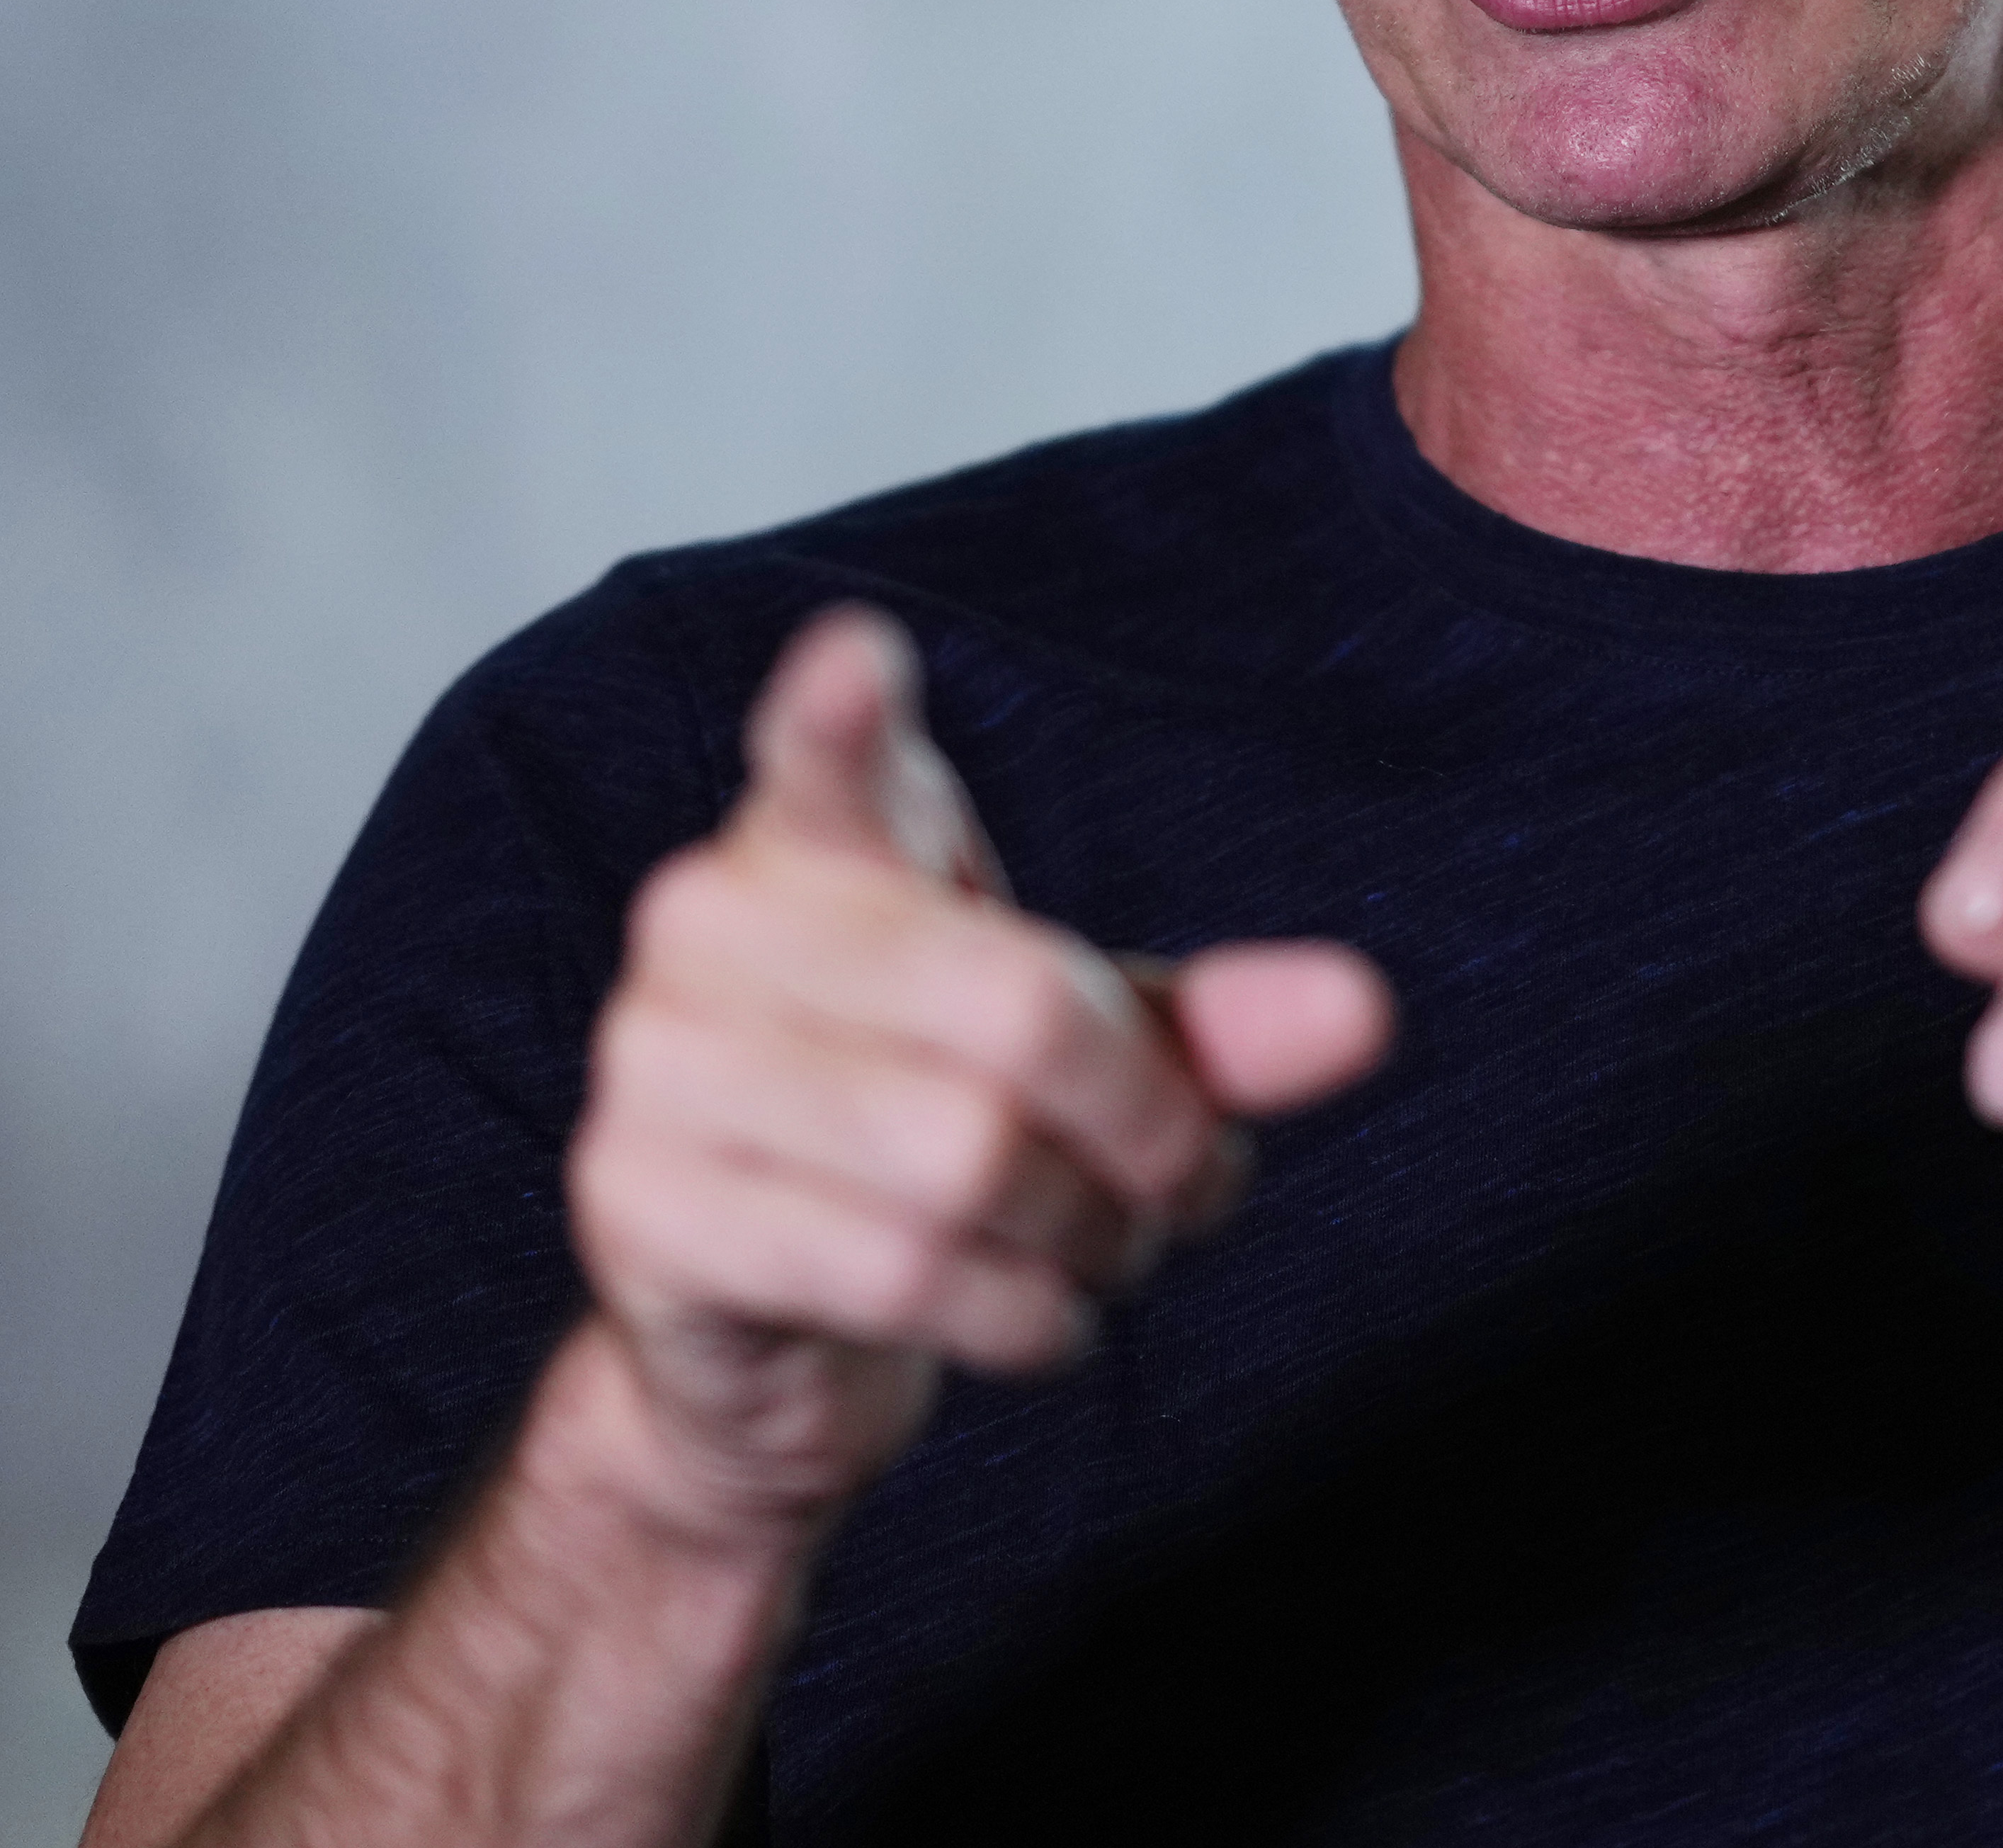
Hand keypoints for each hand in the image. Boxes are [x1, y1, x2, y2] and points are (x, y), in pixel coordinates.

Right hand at [566, 608, 1391, 1543]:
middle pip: (1016, 1013)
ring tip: (1096, 1248)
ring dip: (1088, 1235)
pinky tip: (1025, 1311)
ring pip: (966, 1158)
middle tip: (1181, 1182)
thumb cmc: (931, 1137)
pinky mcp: (640, 1208)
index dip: (844, 717)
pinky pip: (900, 1272)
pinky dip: (1019, 1316)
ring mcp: (654, 1064)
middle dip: (1147, 1125)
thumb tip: (1362, 1013)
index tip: (862, 665)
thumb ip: (1211, 1028)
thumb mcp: (1087, 1060)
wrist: (758, 1336)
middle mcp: (710, 925)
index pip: (827, 758)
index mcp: (819, 840)